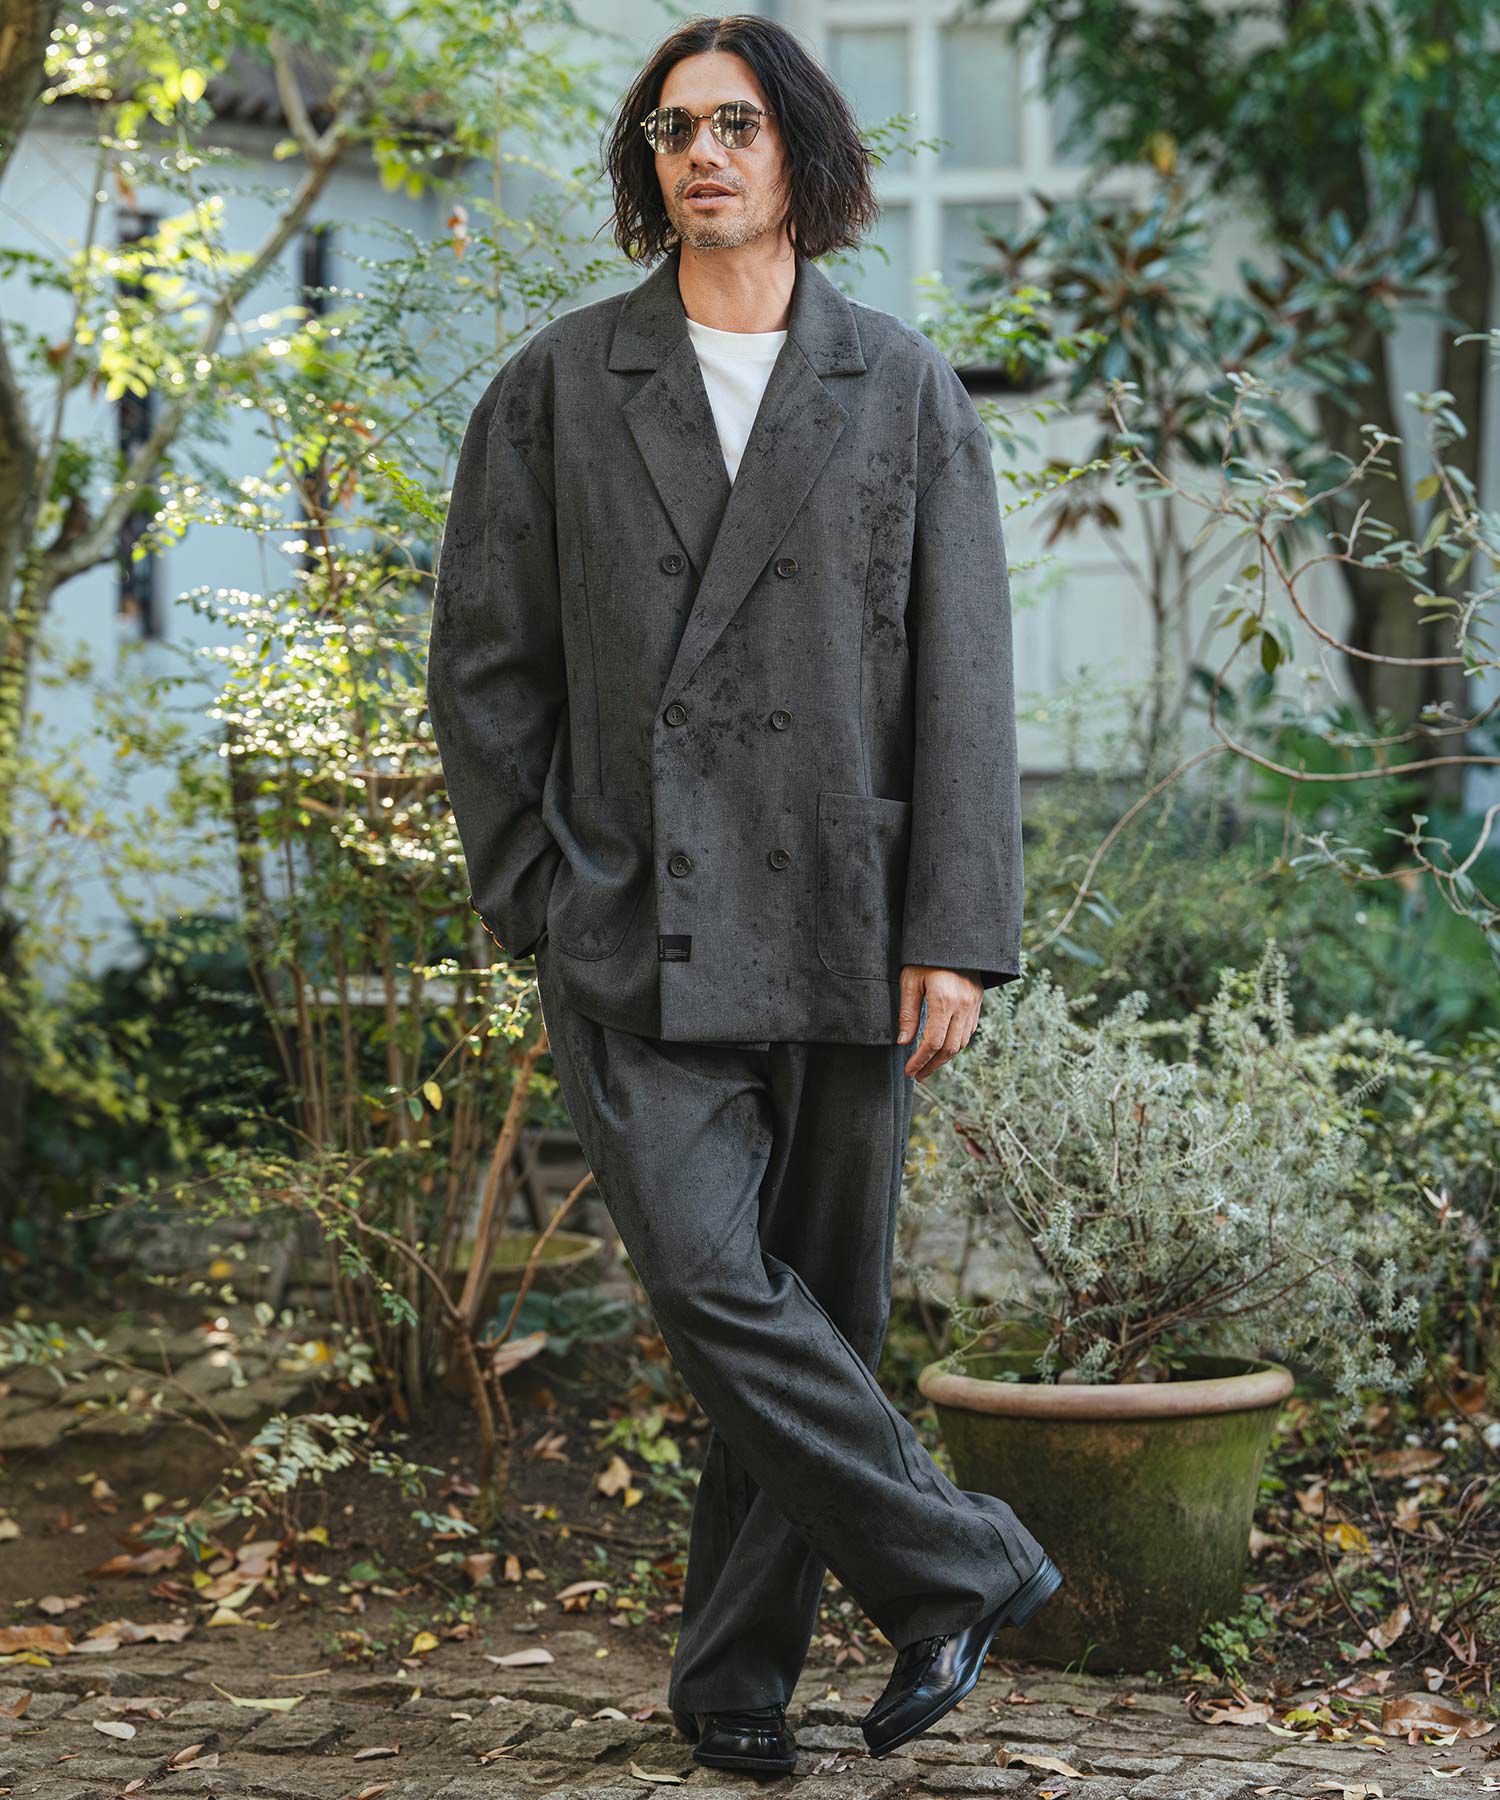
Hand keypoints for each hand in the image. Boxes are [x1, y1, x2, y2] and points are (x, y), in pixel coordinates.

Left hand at [897, 965, 982, 1081]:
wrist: (955, 938)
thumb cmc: (925, 957)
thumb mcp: (910, 980)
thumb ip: (908, 1013)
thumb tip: (904, 1043)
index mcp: (944, 999)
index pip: (932, 1041)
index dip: (920, 1060)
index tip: (909, 1071)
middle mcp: (963, 1005)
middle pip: (949, 1048)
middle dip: (932, 1065)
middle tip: (917, 1076)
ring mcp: (973, 1004)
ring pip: (962, 1043)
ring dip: (944, 1059)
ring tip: (927, 1067)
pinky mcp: (978, 1003)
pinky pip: (968, 1032)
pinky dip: (955, 1045)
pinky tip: (941, 1050)